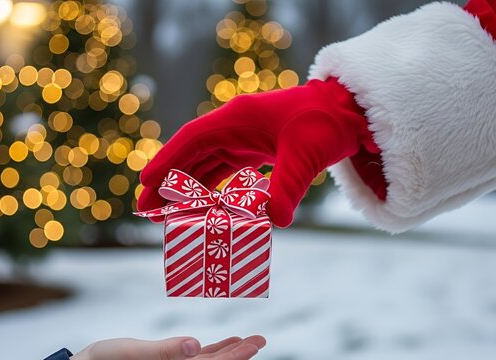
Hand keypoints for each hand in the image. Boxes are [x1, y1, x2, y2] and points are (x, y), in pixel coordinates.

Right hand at [70, 335, 265, 359]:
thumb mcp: (128, 353)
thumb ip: (162, 351)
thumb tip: (195, 345)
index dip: (235, 357)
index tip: (256, 343)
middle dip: (239, 355)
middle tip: (261, 339)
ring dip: (228, 353)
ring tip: (248, 340)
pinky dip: (209, 352)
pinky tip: (221, 343)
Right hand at [139, 78, 374, 226]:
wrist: (349, 113)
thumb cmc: (326, 125)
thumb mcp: (306, 155)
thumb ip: (289, 186)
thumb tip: (275, 221)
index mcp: (237, 119)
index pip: (192, 140)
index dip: (167, 162)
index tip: (146, 183)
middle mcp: (235, 127)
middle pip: (192, 155)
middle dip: (169, 181)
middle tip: (146, 207)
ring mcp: (244, 138)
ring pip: (205, 164)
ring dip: (186, 188)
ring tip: (165, 212)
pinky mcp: (256, 149)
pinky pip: (224, 170)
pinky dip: (210, 188)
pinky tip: (200, 206)